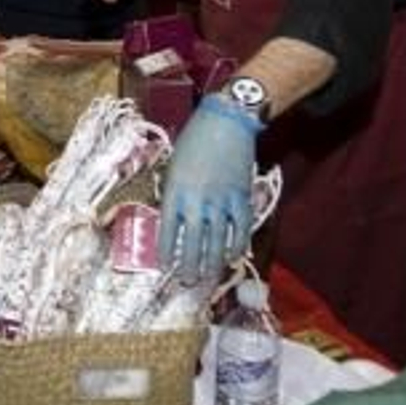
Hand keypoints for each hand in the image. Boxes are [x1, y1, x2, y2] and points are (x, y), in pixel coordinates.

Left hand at [158, 93, 259, 284]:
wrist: (226, 122)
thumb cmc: (194, 140)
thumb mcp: (174, 165)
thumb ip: (172, 192)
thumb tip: (172, 218)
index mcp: (175, 190)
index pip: (167, 230)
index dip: (166, 252)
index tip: (164, 267)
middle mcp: (197, 199)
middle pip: (192, 242)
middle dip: (189, 266)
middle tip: (186, 282)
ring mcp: (221, 200)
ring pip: (216, 241)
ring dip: (211, 263)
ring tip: (206, 278)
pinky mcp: (241, 197)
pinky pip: (239, 229)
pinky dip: (236, 245)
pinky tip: (231, 257)